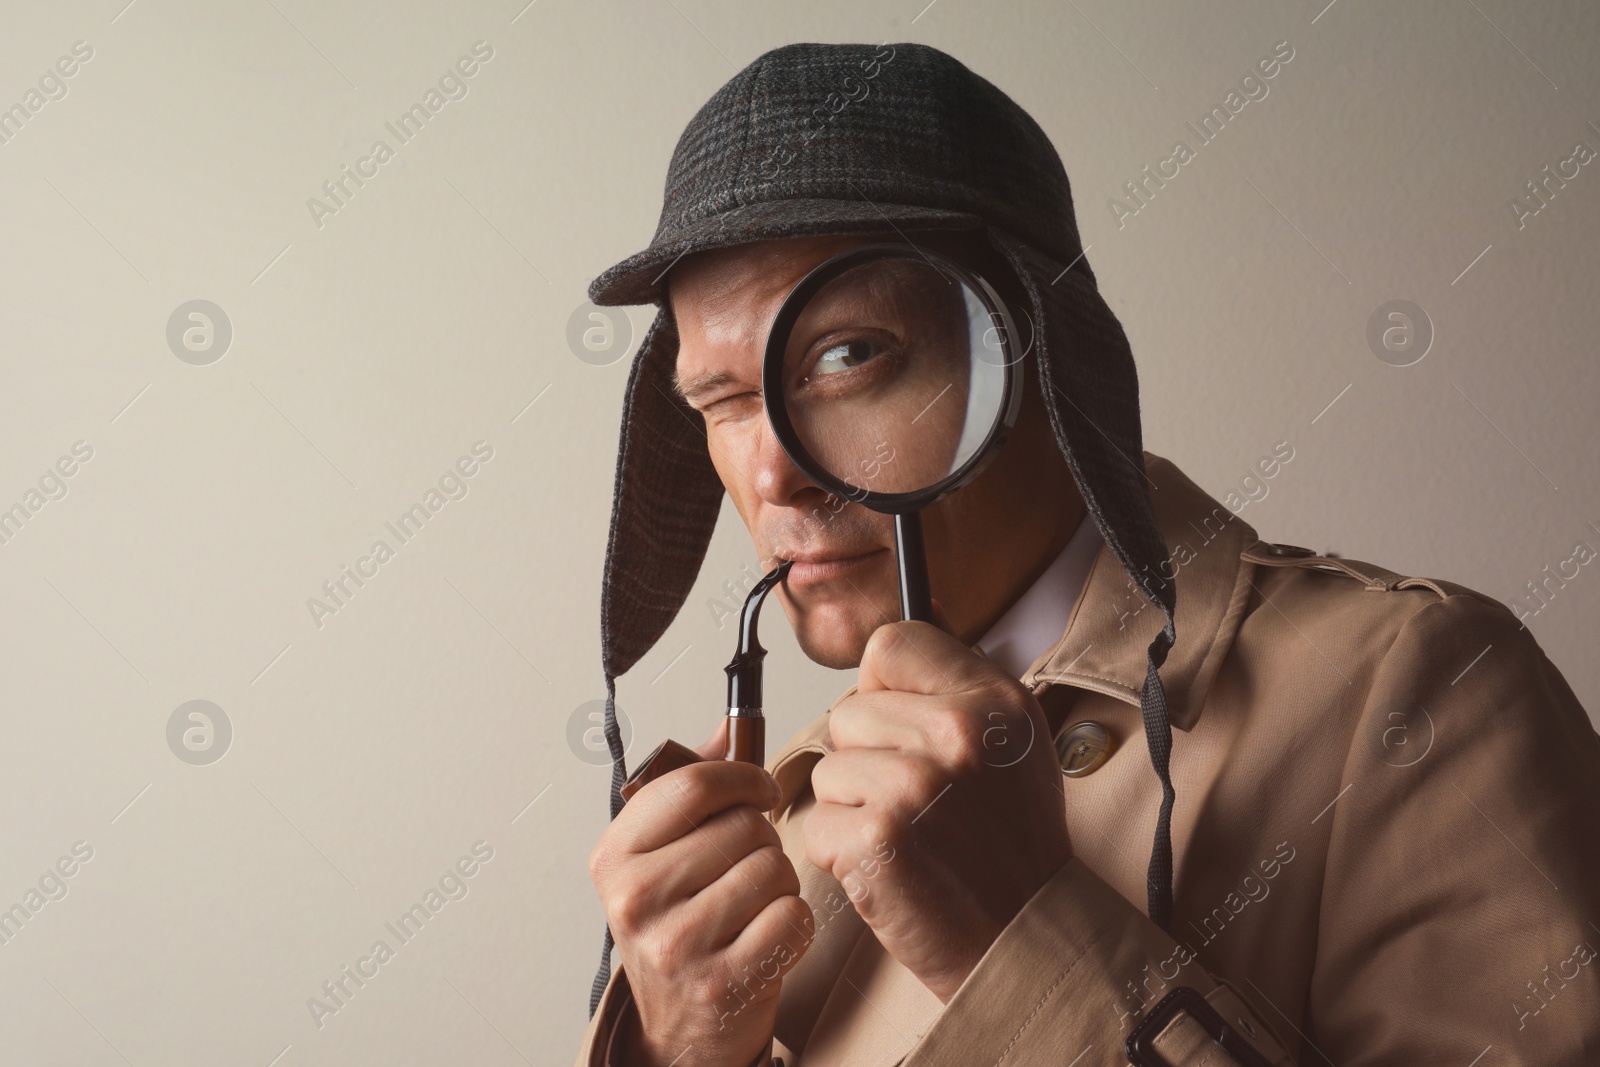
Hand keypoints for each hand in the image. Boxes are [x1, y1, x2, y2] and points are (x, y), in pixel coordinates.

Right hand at [589, 717, 812, 1065]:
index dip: (742, 777)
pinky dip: (793, 924)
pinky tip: (766, 938)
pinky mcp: (722, 982)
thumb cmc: (676, 929)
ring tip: (752, 907)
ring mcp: (676, 945)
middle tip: (743, 870)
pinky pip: (792, 917)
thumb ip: (691, 789)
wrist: (678, 1031)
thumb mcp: (661, 857)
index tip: (760, 789)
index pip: (691, 785)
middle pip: (744, 825)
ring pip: (773, 868)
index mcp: (614, 857)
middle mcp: (635, 899)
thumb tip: (728, 724)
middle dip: (761, 842)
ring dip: (779, 883)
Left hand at [801, 600, 1071, 1001]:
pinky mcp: (876, 839)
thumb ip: (957, 684)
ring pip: (829, 766)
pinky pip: (817, 820)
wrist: (1025, 938)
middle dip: (869, 756)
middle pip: (849, 710)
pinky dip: (842, 850)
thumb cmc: (1013, 846)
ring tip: (909, 833)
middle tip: (918, 800)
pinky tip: (890, 863)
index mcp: (992, 701)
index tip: (904, 723)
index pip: (892, 644)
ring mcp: (913, 786)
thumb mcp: (1016, 741)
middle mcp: (956, 734)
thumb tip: (899, 634)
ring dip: (854, 804)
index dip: (884, 687)